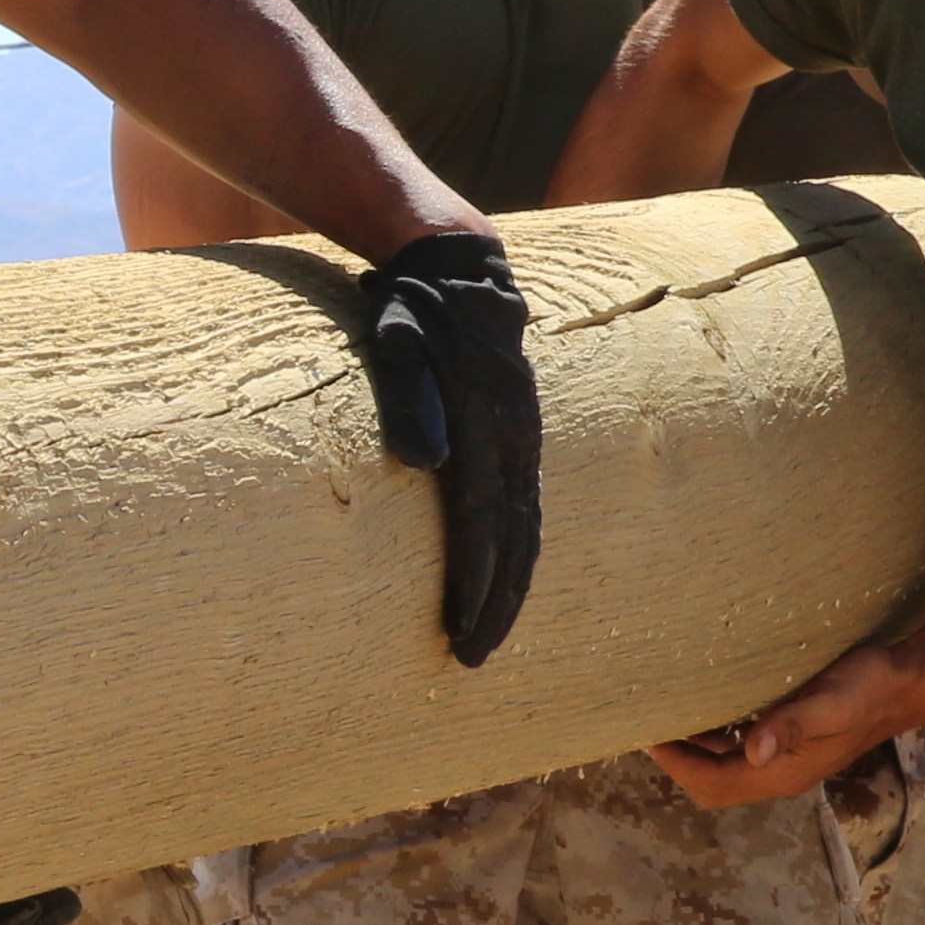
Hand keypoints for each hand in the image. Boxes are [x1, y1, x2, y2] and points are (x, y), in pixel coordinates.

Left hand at [352, 228, 539, 665]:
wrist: (457, 266)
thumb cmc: (411, 306)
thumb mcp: (396, 337)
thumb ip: (406, 394)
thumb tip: (424, 461)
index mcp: (486, 420)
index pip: (482, 519)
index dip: (475, 580)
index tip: (459, 631)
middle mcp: (515, 435)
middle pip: (514, 537)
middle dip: (496, 602)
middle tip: (471, 658)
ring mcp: (524, 435)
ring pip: (528, 527)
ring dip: (511, 585)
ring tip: (486, 636)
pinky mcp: (521, 434)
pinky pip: (526, 506)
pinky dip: (518, 551)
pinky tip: (503, 582)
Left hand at [650, 651, 910, 808]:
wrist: (903, 684)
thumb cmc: (867, 690)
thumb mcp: (829, 703)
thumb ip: (791, 725)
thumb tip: (752, 750)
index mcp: (783, 773)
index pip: (713, 783)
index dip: (677, 764)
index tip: (649, 736)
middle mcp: (778, 772)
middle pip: (712, 782)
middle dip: (677, 760)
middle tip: (648, 725)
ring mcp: (783, 758)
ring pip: (723, 764)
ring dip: (693, 748)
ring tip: (666, 715)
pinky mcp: (787, 739)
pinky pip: (738, 746)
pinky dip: (714, 734)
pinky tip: (704, 706)